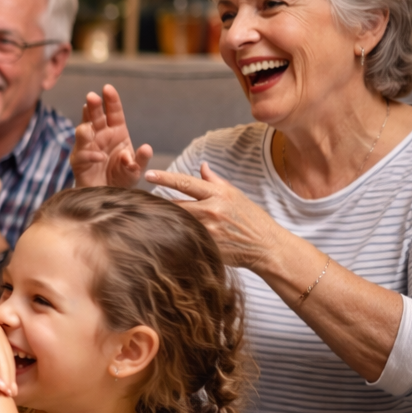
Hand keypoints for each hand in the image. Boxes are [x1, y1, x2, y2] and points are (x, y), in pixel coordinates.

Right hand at [72, 85, 152, 188]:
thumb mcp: (136, 169)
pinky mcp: (79, 161)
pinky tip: (99, 158)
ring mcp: (88, 147)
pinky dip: (90, 155)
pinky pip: (82, 155)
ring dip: (85, 129)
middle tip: (91, 97)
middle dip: (93, 106)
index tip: (107, 88)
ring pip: (83, 132)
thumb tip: (146, 147)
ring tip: (88, 128)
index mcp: (117, 131)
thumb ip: (141, 159)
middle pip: (95, 117)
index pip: (113, 112)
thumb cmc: (122, 179)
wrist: (108, 197)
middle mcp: (101, 135)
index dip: (111, 100)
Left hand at [144, 163, 285, 270]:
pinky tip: (164, 237)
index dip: (165, 178)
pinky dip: (172, 236)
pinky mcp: (206, 246)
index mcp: (218, 194)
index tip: (148, 174)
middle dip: (159, 204)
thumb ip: (214, 181)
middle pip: (174, 204)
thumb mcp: (235, 195)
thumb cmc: (251, 219)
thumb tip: (201, 165)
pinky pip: (183, 239)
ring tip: (152, 220)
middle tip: (145, 204)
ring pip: (176, 222)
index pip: (186, 183)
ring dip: (164, 220)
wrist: (266, 246)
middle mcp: (211, 210)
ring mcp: (208, 230)